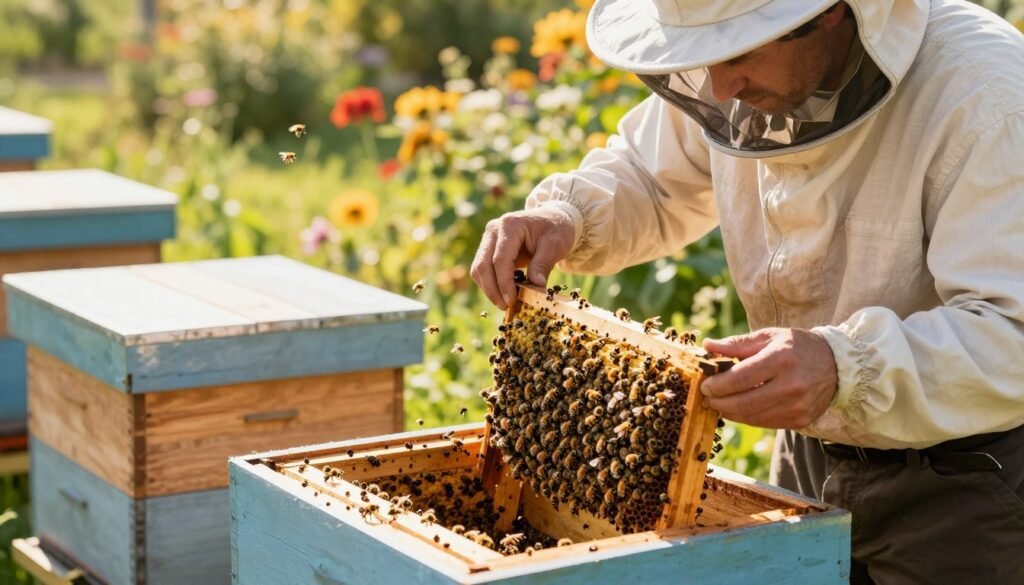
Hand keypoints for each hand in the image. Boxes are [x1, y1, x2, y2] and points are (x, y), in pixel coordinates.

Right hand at [471, 207, 575, 309]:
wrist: (553, 219)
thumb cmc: (556, 229)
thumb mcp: (555, 245)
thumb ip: (543, 264)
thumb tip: (536, 285)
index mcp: (510, 225)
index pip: (500, 259)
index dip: (504, 283)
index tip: (511, 301)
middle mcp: (494, 230)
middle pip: (483, 265)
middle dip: (492, 289)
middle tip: (506, 307)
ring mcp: (489, 239)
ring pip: (478, 269)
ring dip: (489, 289)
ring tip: (505, 303)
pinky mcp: (488, 248)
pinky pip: (483, 270)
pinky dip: (491, 284)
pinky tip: (504, 294)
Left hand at [700, 328, 837, 428]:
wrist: (837, 365)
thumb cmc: (797, 346)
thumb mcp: (769, 337)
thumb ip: (737, 344)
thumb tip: (708, 346)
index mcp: (782, 358)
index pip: (741, 378)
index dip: (718, 385)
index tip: (705, 384)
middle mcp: (792, 385)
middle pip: (744, 402)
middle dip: (719, 401)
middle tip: (707, 396)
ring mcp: (798, 406)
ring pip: (752, 417)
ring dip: (729, 412)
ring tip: (719, 402)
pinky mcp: (801, 420)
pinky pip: (764, 422)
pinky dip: (746, 417)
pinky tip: (738, 408)